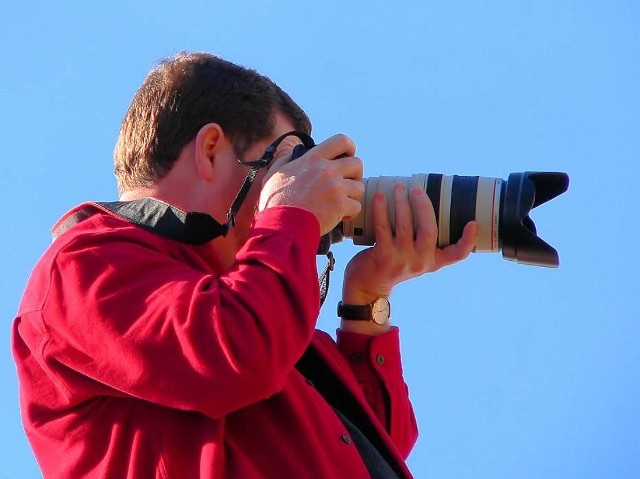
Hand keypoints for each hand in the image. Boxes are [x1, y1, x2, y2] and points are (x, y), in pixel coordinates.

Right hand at [259, 134, 364, 234]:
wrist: (281, 225)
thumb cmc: (276, 202)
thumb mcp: (275, 173)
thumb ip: (287, 159)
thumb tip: (295, 153)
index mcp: (313, 159)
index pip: (341, 141)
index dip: (349, 148)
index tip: (348, 155)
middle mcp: (327, 170)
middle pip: (358, 164)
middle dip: (355, 174)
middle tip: (346, 184)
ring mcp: (336, 188)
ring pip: (359, 187)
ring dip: (352, 196)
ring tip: (340, 203)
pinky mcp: (341, 206)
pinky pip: (356, 206)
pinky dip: (349, 213)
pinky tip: (339, 216)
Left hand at [342, 184, 478, 305]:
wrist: (369, 286)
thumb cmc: (393, 264)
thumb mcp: (414, 257)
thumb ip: (422, 240)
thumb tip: (424, 203)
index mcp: (433, 261)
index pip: (458, 255)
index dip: (469, 240)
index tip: (473, 223)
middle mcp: (421, 262)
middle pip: (430, 230)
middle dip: (424, 206)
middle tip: (416, 190)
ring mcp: (402, 260)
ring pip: (405, 225)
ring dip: (401, 202)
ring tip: (399, 187)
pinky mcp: (383, 257)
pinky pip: (383, 227)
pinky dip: (381, 210)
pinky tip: (379, 197)